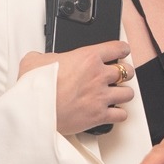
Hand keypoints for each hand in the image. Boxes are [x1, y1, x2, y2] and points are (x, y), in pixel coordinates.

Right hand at [19, 39, 133, 135]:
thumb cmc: (36, 86)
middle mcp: (99, 76)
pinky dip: (119, 114)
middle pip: (127, 71)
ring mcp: (101, 96)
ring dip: (123, 93)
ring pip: (128, 93)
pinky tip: (112, 112)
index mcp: (88, 58)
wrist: (34, 111)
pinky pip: (121, 115)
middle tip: (117, 76)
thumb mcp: (35, 60)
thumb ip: (45, 56)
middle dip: (124, 73)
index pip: (118, 48)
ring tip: (116, 94)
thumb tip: (42, 59)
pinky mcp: (99, 116)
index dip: (122, 50)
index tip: (121, 52)